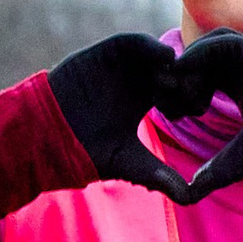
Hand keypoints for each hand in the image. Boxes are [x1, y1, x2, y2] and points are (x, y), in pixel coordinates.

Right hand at [46, 34, 199, 202]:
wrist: (46, 136)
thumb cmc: (84, 150)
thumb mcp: (130, 163)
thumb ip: (160, 176)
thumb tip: (191, 199)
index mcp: (146, 100)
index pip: (180, 90)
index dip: (192, 97)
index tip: (196, 111)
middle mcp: (136, 80)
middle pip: (175, 70)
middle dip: (187, 79)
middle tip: (191, 95)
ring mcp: (122, 65)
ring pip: (158, 54)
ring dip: (172, 63)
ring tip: (173, 83)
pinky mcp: (105, 54)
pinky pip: (135, 42)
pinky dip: (152, 46)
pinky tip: (164, 60)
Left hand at [166, 29, 242, 198]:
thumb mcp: (242, 158)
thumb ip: (214, 171)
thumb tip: (189, 196)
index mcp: (238, 86)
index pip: (197, 80)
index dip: (180, 96)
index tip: (177, 117)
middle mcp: (240, 68)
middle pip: (194, 64)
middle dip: (177, 84)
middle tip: (173, 108)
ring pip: (201, 50)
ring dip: (186, 71)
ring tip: (186, 98)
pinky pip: (214, 43)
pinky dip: (196, 57)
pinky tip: (193, 83)